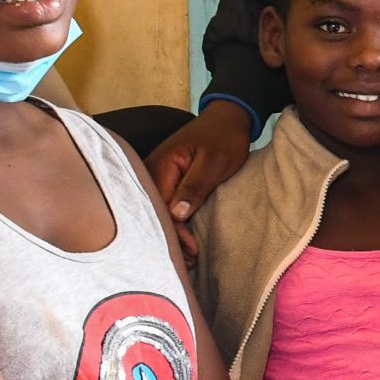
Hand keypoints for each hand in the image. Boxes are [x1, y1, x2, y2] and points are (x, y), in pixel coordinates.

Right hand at [147, 101, 255, 259]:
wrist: (227, 118)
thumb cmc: (223, 138)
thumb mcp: (214, 162)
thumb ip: (194, 187)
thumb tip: (177, 215)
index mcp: (161, 165)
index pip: (161, 208)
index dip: (175, 232)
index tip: (192, 250)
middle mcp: (151, 171)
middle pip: (154, 212)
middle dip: (171, 239)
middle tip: (191, 262)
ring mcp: (156, 175)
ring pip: (158, 211)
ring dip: (173, 234)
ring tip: (189, 257)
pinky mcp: (165, 179)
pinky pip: (164, 204)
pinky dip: (174, 222)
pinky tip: (183, 238)